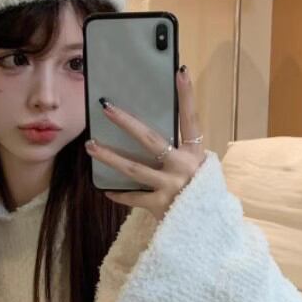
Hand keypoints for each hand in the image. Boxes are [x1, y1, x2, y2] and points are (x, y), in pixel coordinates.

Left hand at [84, 66, 204, 221]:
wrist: (210, 229)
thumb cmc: (201, 194)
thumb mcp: (199, 170)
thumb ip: (182, 154)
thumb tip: (153, 136)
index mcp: (196, 154)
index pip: (191, 119)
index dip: (187, 96)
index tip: (179, 72)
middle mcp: (183, 166)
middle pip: (150, 139)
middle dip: (126, 122)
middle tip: (106, 107)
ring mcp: (170, 186)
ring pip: (133, 168)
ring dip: (109, 156)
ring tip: (90, 146)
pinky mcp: (159, 205)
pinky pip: (133, 196)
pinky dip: (119, 194)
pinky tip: (105, 190)